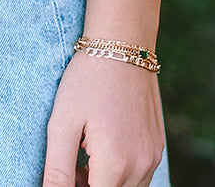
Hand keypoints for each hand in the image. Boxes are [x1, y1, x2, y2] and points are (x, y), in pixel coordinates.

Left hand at [42, 50, 165, 185]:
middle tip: (68, 164)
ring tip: (82, 152)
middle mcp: (141, 166)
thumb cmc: (87, 79)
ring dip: (103, 183)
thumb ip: (57, 171)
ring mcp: (153, 157)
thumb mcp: (62, 123)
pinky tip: (99, 146)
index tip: (65, 172)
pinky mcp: (157, 146)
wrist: (122, 42)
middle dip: (87, 186)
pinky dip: (118, 173)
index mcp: (115, 164)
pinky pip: (138, 175)